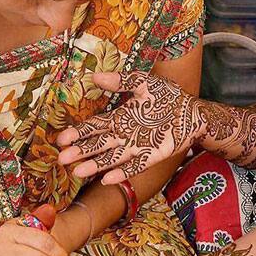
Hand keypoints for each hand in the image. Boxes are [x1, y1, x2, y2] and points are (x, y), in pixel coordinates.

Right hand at [56, 72, 202, 183]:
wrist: (193, 112)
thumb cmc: (168, 97)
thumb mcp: (144, 83)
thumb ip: (121, 81)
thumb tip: (95, 76)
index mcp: (119, 118)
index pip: (94, 127)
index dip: (78, 133)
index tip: (62, 139)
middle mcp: (124, 135)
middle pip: (98, 145)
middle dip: (80, 151)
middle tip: (62, 158)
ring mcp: (137, 147)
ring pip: (111, 158)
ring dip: (95, 164)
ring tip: (77, 171)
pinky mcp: (152, 156)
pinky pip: (135, 167)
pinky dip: (122, 173)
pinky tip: (107, 179)